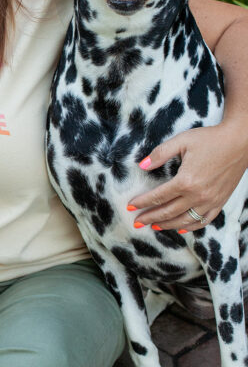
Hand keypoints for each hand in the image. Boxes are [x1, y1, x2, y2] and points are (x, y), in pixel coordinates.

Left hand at [128, 124, 247, 231]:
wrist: (239, 142)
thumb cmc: (209, 139)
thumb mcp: (181, 141)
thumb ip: (160, 154)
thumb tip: (141, 165)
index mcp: (186, 181)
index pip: (158, 196)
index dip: (142, 202)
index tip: (130, 206)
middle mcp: (198, 195)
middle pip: (169, 211)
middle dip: (150, 217)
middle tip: (137, 222)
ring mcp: (211, 201)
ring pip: (185, 220)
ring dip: (168, 225)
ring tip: (154, 226)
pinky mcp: (220, 201)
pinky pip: (204, 220)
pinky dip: (191, 226)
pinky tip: (181, 228)